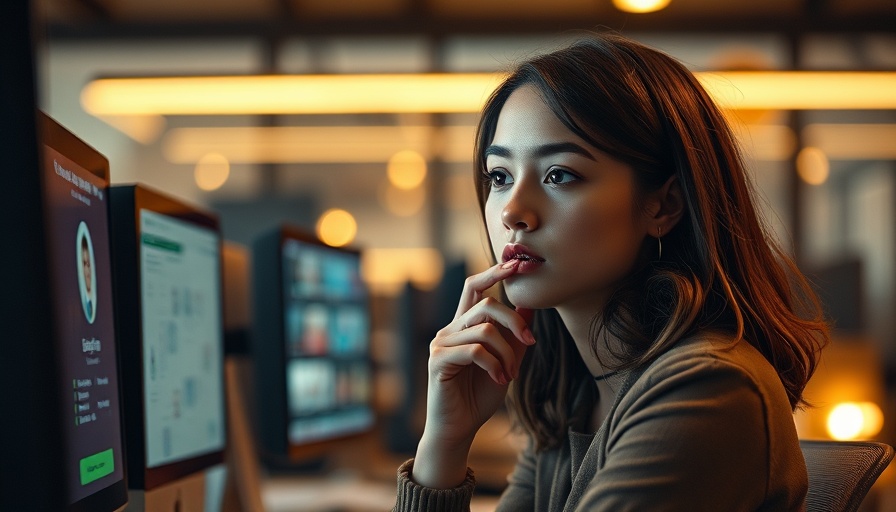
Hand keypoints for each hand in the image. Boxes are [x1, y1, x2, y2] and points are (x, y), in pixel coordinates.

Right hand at [411, 260, 535, 487]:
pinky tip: (499, 380)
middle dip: (514, 321)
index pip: (474, 288)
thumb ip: (514, 336)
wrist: (459, 429)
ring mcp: (441, 344)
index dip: (494, 272)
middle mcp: (449, 329)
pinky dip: (494, 364)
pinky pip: (475, 350)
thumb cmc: (480, 395)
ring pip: (485, 329)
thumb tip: (530, 307)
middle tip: (531, 342)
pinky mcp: (439, 361)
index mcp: (463, 325)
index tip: (517, 264)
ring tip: (510, 374)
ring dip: (507, 352)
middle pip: (486, 304)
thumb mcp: (507, 362)